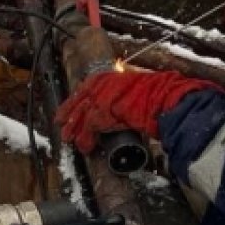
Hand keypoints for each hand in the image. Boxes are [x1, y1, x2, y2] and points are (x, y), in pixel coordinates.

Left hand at [55, 69, 219, 152]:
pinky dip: (87, 140)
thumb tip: (119, 107)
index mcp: (108, 77)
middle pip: (78, 101)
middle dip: (69, 115)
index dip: (75, 101)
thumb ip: (122, 95)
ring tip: (70, 141)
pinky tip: (86, 147)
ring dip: (75, 130)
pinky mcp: (101, 114)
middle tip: (61, 125)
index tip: (67, 110)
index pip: (85, 89)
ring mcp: (99, 98)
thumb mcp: (134, 90)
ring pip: (81, 116)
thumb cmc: (157, 95)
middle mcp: (101, 85)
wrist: (164, 99)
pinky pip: (89, 129)